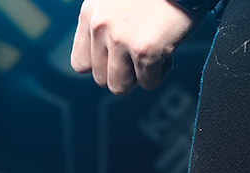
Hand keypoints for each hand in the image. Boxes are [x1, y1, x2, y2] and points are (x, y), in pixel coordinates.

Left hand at [70, 0, 203, 94]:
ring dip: (139, 75)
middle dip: (124, 70)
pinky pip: (147, 83)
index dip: (102, 65)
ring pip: (119, 86)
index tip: (118, 57)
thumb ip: (105, 24)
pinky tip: (168, 48)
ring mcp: (121, 39)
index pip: (80, 64)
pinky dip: (161, 71)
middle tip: (143, 49)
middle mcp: (100, 26)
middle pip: (101, 79)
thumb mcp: (117, 0)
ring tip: (154, 51)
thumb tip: (104, 61)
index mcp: (90, 13)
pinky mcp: (145, 50)